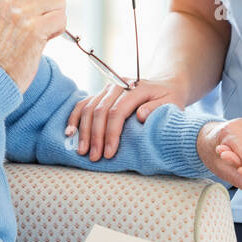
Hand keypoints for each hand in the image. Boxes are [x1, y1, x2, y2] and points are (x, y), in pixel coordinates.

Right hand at [0, 0, 74, 91]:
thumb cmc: (8, 45)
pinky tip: (44, 40)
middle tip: (49, 16)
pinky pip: (61, 19)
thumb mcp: (8, 13)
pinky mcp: (34, 29)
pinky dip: (58, 30)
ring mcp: (23, 13)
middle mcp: (12, 0)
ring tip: (41, 32)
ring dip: (57, 19)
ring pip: (59, 2)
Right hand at [65, 78, 183, 160]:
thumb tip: (140, 116)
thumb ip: (156, 109)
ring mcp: (107, 89)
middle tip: (94, 157)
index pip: (118, 111)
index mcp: (135, 88)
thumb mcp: (171, 103)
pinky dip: (74, 118)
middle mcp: (118, 85)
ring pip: (88, 108)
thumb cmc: (169, 98)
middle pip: (100, 110)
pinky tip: (69, 133)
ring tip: (82, 151)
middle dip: (95, 136)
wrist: (165, 84)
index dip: (111, 133)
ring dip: (83, 130)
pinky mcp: (101, 94)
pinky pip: (83, 104)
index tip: (109, 153)